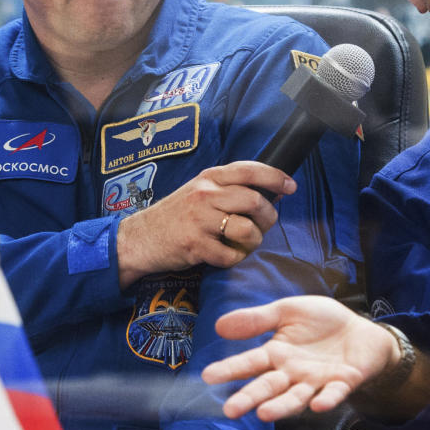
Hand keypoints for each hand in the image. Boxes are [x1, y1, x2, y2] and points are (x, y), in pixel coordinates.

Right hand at [116, 161, 292, 287]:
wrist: (139, 239)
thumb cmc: (175, 216)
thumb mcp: (200, 191)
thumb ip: (230, 188)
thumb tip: (272, 190)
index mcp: (209, 178)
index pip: (250, 170)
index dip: (276, 177)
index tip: (290, 186)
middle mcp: (205, 194)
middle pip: (255, 201)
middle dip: (269, 218)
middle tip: (264, 226)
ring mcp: (199, 220)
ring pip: (248, 230)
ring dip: (254, 242)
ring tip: (244, 244)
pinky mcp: (195, 245)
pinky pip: (231, 256)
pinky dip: (234, 259)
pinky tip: (225, 255)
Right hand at [201, 295, 397, 421]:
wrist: (361, 329)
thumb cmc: (322, 321)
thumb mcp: (288, 310)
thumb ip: (258, 319)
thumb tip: (219, 325)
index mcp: (277, 354)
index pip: (250, 363)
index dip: (230, 369)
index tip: (208, 376)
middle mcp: (293, 373)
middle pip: (268, 387)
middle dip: (249, 398)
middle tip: (230, 410)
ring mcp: (317, 380)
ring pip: (296, 397)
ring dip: (281, 407)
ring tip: (263, 413)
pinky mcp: (343, 383)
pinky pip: (333, 393)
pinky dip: (326, 399)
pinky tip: (317, 404)